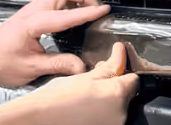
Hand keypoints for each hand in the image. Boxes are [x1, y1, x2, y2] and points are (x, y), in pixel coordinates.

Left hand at [0, 0, 110, 87]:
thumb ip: (57, 65)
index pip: (65, 15)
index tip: (103, 11)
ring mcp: (31, 10)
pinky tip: (73, 11)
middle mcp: (32, 11)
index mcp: (33, 23)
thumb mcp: (29, 69)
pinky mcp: (32, 13)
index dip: (87, 12)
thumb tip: (80, 65)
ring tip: (88, 6)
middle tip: (96, 7)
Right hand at [5, 43, 138, 124]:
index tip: (115, 61)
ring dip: (105, 100)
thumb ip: (108, 66)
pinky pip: (107, 118)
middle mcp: (120, 114)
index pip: (133, 78)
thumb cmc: (55, 99)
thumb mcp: (83, 76)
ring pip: (116, 107)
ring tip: (85, 96)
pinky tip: (84, 108)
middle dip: (112, 85)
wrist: (37, 119)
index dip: (122, 69)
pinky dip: (100, 113)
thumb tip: (120, 53)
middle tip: (93, 81)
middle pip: (125, 93)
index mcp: (116, 94)